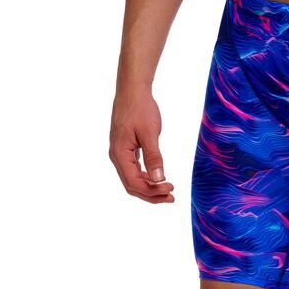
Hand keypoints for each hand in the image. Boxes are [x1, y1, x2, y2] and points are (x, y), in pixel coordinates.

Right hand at [109, 88, 174, 202]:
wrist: (132, 90)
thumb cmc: (140, 108)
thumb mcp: (149, 132)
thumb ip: (153, 157)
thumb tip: (159, 179)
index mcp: (119, 155)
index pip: (133, 183)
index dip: (152, 191)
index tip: (170, 190)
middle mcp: (116, 157)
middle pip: (132, 185)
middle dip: (151, 194)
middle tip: (171, 197)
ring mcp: (120, 153)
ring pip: (132, 178)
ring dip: (149, 186)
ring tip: (167, 190)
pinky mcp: (125, 148)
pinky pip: (133, 169)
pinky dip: (145, 176)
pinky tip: (157, 177)